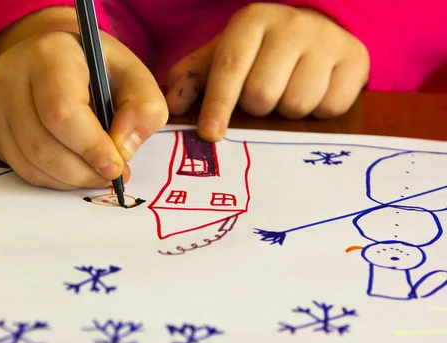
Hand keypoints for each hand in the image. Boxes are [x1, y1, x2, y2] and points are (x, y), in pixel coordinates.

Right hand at [0, 9, 167, 189]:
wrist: (55, 57)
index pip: (62, 112)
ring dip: (69, 180)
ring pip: (30, 163)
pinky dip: (53, 179)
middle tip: (111, 176)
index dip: (91, 148)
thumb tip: (123, 149)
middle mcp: (12, 76)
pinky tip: (74, 170)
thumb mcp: (134, 76)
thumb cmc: (99, 68)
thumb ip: (144, 108)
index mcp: (50, 55)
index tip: (117, 167)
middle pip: (42, 145)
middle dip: (83, 172)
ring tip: (95, 174)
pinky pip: (21, 168)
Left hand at [165, 3, 369, 140]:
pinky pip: (330, 108)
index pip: (230, 68)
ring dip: (286, 112)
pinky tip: (313, 94)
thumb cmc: (259, 51)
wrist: (316, 28)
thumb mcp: (222, 55)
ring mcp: (327, 41)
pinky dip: (317, 112)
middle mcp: (292, 26)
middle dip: (257, 108)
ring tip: (287, 94)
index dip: (218, 105)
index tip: (210, 134)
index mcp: (252, 21)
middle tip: (261, 99)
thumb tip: (173, 106)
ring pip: (297, 104)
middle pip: (263, 94)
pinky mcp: (356, 60)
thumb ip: (192, 78)